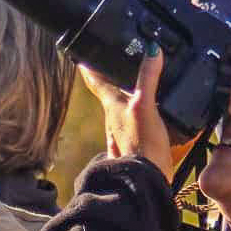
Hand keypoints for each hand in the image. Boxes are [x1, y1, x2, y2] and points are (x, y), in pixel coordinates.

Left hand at [77, 46, 172, 178]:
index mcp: (113, 105)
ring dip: (122, 93)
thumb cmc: (142, 147)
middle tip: (106, 61)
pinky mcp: (136, 144)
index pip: (96, 80)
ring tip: (128, 81)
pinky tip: (146, 112)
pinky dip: (138, 112)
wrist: (145, 181)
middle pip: (107, 92)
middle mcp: (114, 118)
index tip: (80, 53)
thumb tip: (150, 49)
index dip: (88, 66)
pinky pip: (134, 122)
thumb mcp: (145, 106)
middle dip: (106, 77)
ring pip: (119, 107)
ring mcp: (124, 132)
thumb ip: (148, 78)